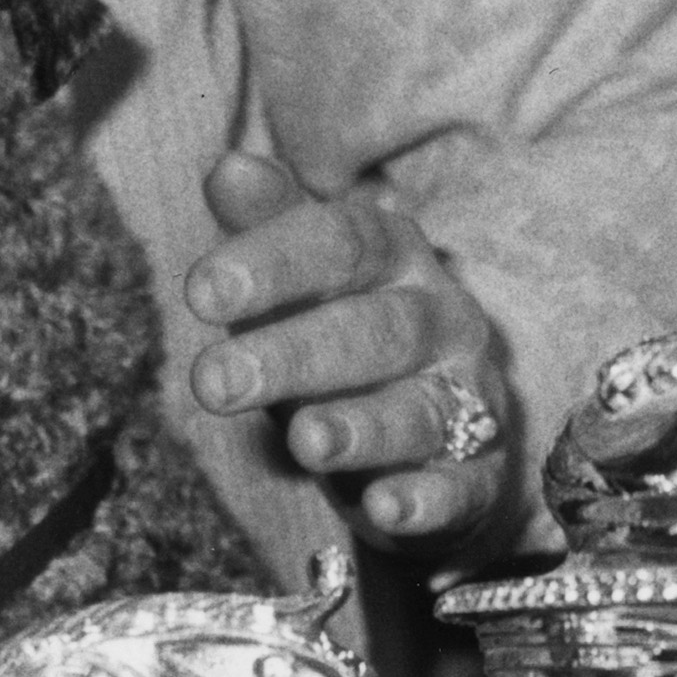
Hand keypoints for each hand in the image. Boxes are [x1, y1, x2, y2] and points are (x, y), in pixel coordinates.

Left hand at [183, 150, 518, 544]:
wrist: (436, 424)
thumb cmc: (345, 335)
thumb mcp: (305, 278)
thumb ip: (267, 226)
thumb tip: (226, 169)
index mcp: (397, 258)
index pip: (343, 243)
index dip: (273, 263)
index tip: (200, 292)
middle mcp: (442, 321)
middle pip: (377, 330)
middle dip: (294, 355)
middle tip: (213, 383)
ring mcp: (468, 399)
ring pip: (421, 411)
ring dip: (363, 427)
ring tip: (304, 441)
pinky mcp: (476, 475)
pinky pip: (459, 488)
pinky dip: (424, 501)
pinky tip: (384, 507)